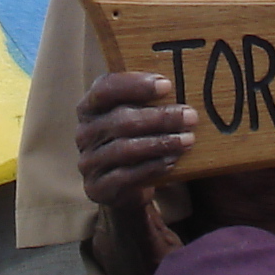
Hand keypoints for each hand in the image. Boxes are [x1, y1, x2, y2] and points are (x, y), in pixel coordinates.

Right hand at [75, 71, 196, 207]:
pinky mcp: (97, 187)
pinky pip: (127, 175)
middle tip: (190, 116)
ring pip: (125, 148)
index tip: (167, 85)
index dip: (135, 85)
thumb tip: (184, 86)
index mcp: (90, 108)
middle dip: (160, 117)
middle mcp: (84, 133)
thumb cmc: (135, 143)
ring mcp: (89, 162)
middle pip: (120, 120)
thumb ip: (148, 103)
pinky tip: (172, 161)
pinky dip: (153, 166)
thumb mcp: (137, 119)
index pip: (105, 88)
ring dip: (160, 142)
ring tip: (187, 140)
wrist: (126, 189)